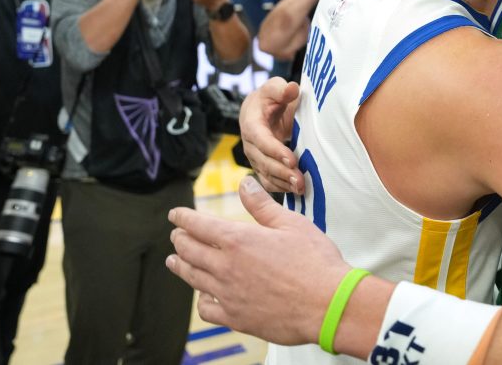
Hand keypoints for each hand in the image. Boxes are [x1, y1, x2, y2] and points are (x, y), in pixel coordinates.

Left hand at [166, 176, 347, 344]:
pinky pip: (206, 309)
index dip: (183, 218)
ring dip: (180, 266)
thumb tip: (244, 182)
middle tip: (176, 235)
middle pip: (190, 251)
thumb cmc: (314, 260)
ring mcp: (228, 295)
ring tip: (174, 261)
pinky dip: (200, 299)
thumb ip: (262, 205)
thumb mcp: (291, 224)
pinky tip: (203, 295)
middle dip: (180, 239)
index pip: (199, 225)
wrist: (327, 303)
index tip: (174, 215)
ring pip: (193, 278)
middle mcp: (226, 267)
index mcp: (238, 240)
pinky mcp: (236, 318)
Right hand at [241, 78, 302, 193]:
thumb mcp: (275, 88)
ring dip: (283, 183)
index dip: (274, 150)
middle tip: (300, 179)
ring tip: (301, 187)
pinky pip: (268, 181)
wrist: (265, 109)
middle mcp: (249, 143)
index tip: (291, 160)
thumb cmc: (272, 97)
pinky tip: (297, 191)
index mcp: (251, 122)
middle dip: (281, 171)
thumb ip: (281, 89)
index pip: (259, 139)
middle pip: (262, 161)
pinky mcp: (261, 167)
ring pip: (265, 174)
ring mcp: (254, 157)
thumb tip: (291, 89)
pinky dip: (281, 188)